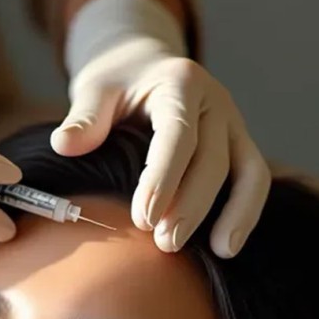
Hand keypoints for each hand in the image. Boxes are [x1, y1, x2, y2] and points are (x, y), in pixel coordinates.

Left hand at [51, 0, 269, 258]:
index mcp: (180, 82)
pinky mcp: (239, 146)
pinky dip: (245, 213)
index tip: (144, 218)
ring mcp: (232, 125)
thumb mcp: (97, 88)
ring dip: (230, 214)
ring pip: (246, 170)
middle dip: (191, 205)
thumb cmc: (118, 83)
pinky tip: (227, 248)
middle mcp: (214, 102)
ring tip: (212, 253)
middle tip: (166, 244)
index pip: (177, 134)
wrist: (145, 65)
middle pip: (212, 158)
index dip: (163, 178)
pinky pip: (253, 180)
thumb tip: (64, 145)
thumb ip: (84, 117)